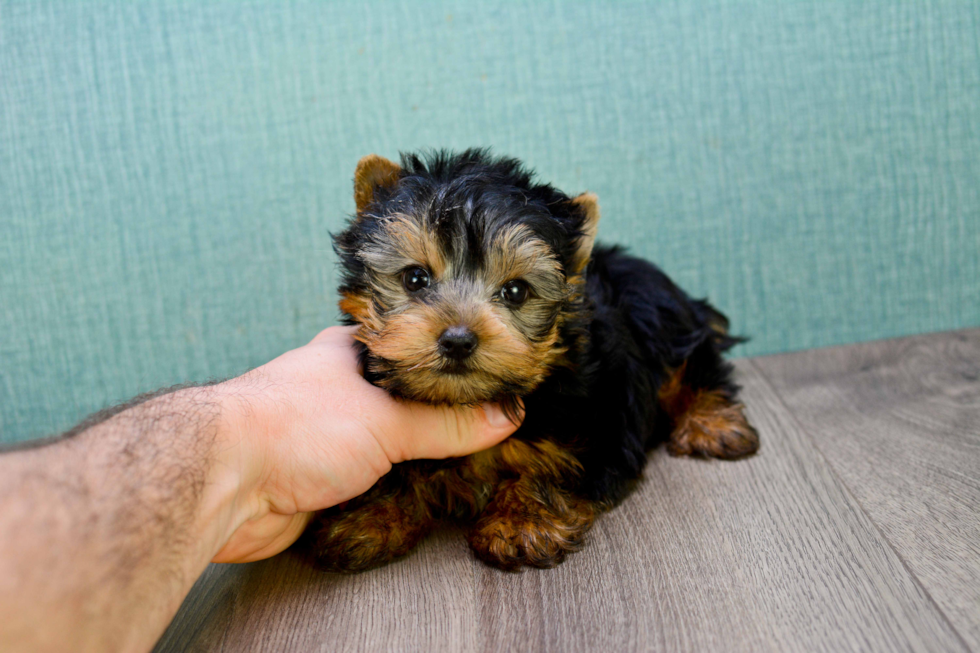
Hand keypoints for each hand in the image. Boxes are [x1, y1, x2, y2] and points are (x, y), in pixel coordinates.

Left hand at [210, 326, 522, 562]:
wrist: (223, 485)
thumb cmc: (293, 425)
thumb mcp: (387, 419)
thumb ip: (447, 423)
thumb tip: (504, 416)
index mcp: (355, 352)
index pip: (420, 350)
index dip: (457, 367)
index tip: (498, 385)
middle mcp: (342, 388)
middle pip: (408, 400)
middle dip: (444, 420)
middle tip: (491, 434)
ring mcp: (331, 434)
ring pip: (391, 443)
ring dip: (421, 459)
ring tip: (472, 469)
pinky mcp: (323, 478)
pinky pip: (375, 482)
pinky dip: (399, 491)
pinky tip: (431, 497)